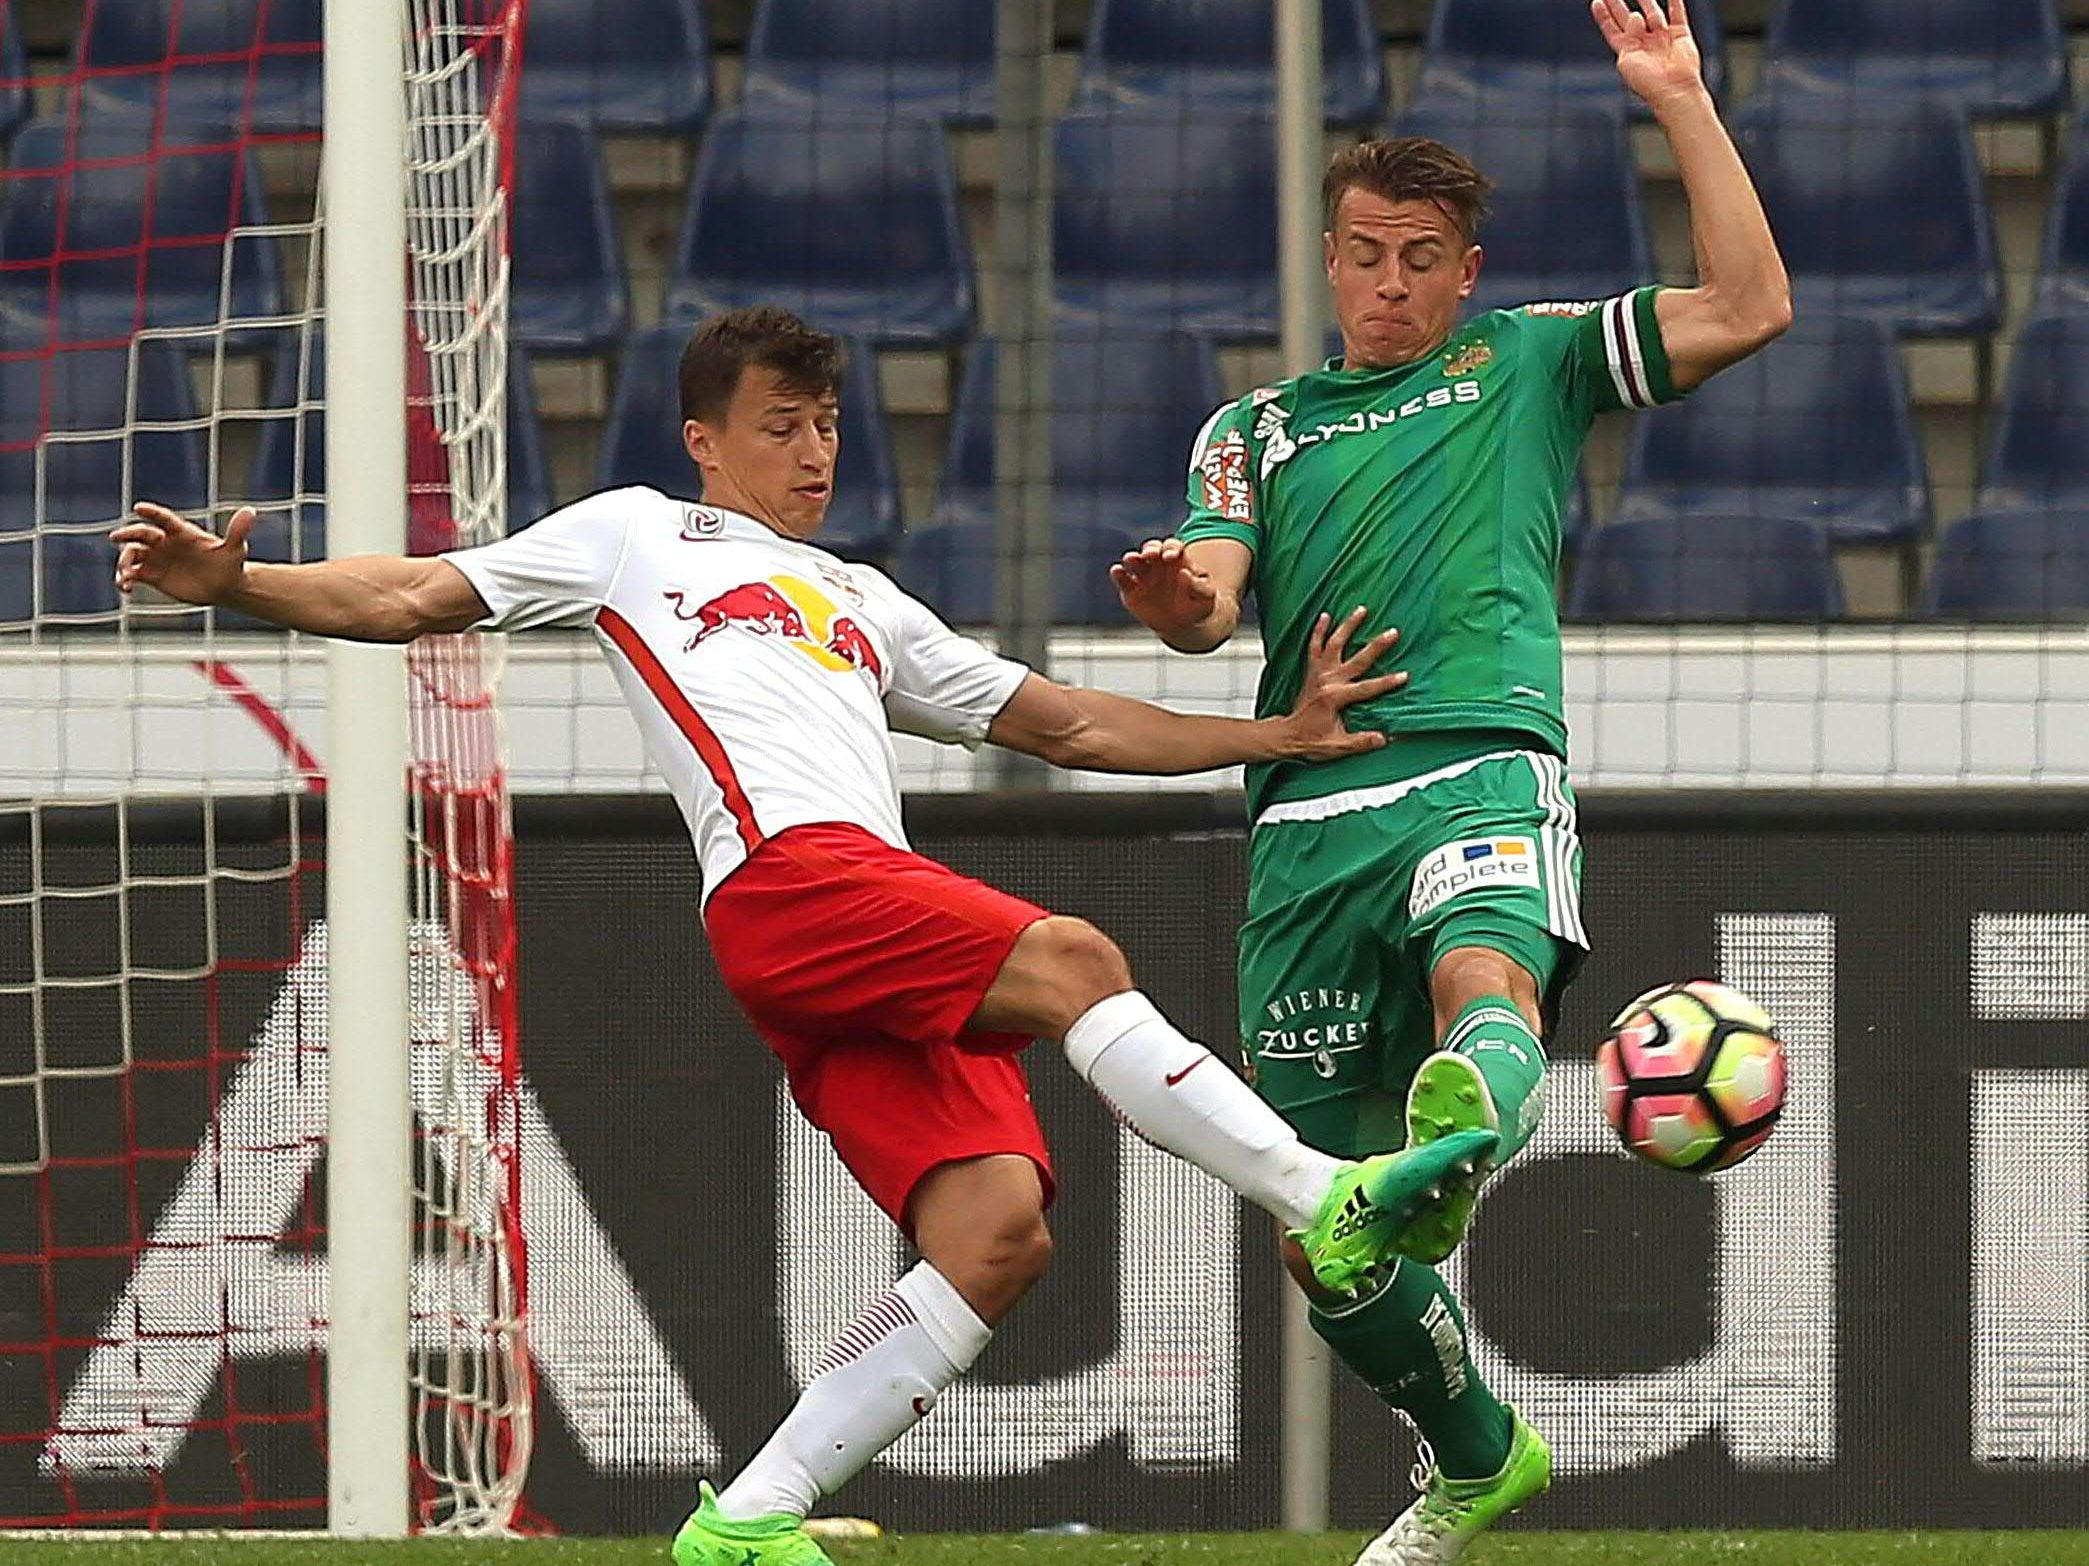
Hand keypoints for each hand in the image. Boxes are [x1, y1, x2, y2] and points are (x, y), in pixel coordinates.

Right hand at [112, 502, 253, 605]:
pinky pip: (132, 574)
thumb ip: (237, 531)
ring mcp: (156, 558)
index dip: (152, 513)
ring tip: (126, 576)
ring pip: (132, 555)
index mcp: (182, 532)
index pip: (164, 519)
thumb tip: (250, 511)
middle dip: (128, 534)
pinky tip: (125, 588)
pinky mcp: (151, 575)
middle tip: (116, 537)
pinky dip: (125, 579)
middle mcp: (165, 542)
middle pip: (141, 534)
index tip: (139, 508)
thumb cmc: (230, 563)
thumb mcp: (235, 549)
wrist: (223, 585)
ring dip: (124, 563)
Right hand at [1111, 537, 1219, 633]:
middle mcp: (1158, 563)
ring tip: (1132, 559)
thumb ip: (1199, 586)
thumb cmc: (1197, 604)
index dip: (1171, 548)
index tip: (1170, 557)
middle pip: (1152, 548)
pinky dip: (1118, 574)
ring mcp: (1143, 576)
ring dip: (1132, 558)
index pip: (1173, 546)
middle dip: (1150, 549)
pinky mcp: (1130, 590)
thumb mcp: (1206, 597)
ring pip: (1134, 560)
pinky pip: (1122, 579)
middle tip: (1150, 555)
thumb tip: (1184, 573)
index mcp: (1178, 560)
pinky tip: (1117, 571)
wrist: (1182, 624)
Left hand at [1280, 607, 1406, 760]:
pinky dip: (1318, 630)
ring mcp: (1318, 673)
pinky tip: (1325, 616)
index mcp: (1335, 698)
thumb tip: (1385, 738)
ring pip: (1334, 644)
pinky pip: (1314, 646)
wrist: (1286, 736)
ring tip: (1361, 609)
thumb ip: (1361, 741)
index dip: (1386, 682)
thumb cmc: (1310, 741)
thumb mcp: (1337, 746)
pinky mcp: (1311, 671)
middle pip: (1357, 660)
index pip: (1367, 688)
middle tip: (1392, 633)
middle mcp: (1326, 681)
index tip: (1404, 676)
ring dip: (1348, 626)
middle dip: (1376, 646)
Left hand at [1592, 0, 1705, 110]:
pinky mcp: (1679, 35)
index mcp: (1628, 51)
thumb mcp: (1627, 60)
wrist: (1673, 89)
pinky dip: (1675, 1)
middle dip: (1618, 3)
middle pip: (1628, 17)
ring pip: (1652, 11)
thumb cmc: (1648, 83)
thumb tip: (1635, 15)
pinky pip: (1677, 12)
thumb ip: (1627, 36)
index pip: (1612, 29)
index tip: (1596, 1)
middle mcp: (1644, 43)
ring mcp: (1661, 38)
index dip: (1604, 16)